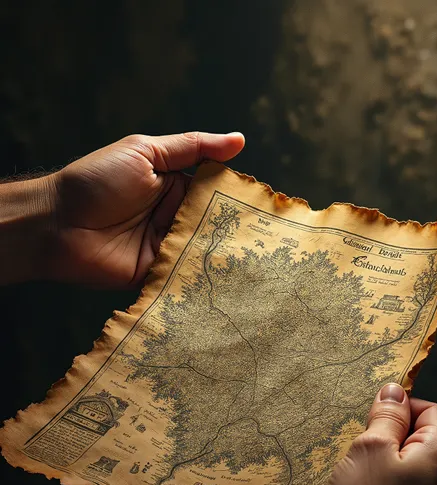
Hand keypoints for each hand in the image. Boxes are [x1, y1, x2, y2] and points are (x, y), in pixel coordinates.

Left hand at [0, 131, 243, 287]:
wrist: (58, 222)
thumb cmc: (97, 180)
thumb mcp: (146, 153)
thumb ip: (192, 147)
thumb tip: (239, 140)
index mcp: (174, 186)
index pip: (215, 192)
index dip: (238, 198)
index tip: (266, 207)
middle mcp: (173, 217)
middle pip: (213, 225)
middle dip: (237, 232)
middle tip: (269, 241)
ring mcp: (165, 247)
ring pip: (203, 252)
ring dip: (223, 256)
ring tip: (258, 263)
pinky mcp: (156, 274)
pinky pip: (184, 276)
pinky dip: (201, 278)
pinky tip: (228, 282)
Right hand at [319, 383, 436, 484]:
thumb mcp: (368, 449)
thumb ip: (386, 417)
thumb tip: (396, 390)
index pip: (432, 411)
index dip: (402, 407)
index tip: (372, 419)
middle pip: (422, 443)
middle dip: (390, 440)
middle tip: (358, 452)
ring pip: (412, 474)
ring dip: (385, 470)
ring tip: (355, 484)